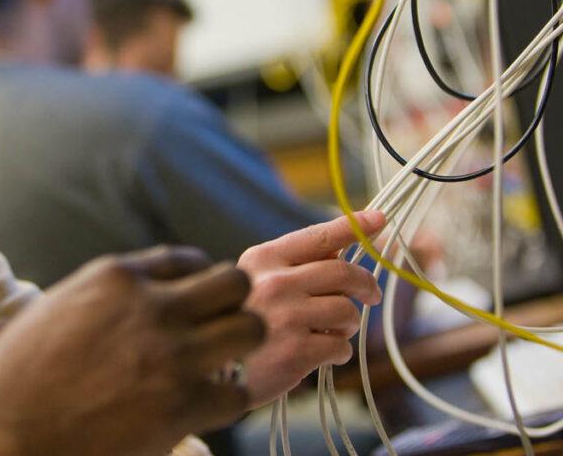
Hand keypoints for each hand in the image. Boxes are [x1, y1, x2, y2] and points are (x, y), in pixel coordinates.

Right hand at [0, 245, 264, 455]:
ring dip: (238, 350)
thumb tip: (124, 304)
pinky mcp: (181, 407)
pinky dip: (226, 403)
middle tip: (217, 331)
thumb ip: (96, 299)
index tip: (196, 304)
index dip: (198, 283)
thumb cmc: (8, 379)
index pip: (186, 260)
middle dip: (231, 307)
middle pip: (233, 284)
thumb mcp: (50, 311)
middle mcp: (150, 306)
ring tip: (219, 368)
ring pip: (250, 330)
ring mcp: (171, 355)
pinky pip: (237, 394)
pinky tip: (204, 408)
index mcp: (114, 277)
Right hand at [236, 210, 384, 406]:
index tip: (377, 218)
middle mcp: (275, 282)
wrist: (212, 371)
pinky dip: (338, 352)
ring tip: (331, 332)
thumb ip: (293, 266)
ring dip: (348, 324)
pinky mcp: (296, 352)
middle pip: (343, 273)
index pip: (318, 236)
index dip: (353, 227)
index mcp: (263, 259)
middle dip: (366, 284)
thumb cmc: (238, 323)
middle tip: (372, 295)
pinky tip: (320, 356)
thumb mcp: (254, 282)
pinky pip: (341, 346)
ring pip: (347, 311)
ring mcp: (286, 317)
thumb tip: (339, 251)